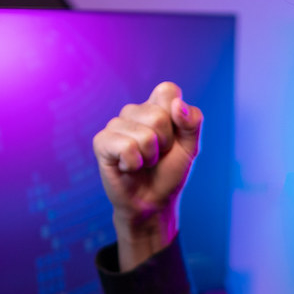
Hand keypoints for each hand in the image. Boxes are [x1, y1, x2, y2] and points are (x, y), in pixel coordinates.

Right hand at [91, 82, 202, 268]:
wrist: (152, 203)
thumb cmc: (169, 173)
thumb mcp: (190, 148)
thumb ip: (192, 122)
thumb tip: (176, 105)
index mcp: (155, 106)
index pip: (167, 90)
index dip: (177, 117)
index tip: (174, 138)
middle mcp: (133, 111)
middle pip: (158, 116)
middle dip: (165, 144)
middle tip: (157, 156)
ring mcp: (115, 125)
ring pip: (144, 135)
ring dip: (150, 157)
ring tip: (143, 163)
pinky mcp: (101, 142)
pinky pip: (126, 147)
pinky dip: (134, 164)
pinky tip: (128, 167)